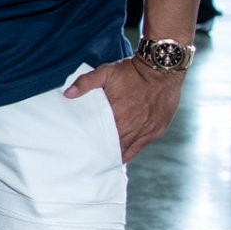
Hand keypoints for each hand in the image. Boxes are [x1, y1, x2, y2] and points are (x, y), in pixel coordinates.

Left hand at [65, 57, 184, 163]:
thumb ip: (85, 83)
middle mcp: (132, 125)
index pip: (101, 137)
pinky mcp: (157, 130)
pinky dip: (131, 152)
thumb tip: (67, 94)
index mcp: (117, 113)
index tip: (85, 149)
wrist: (162, 70)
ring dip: (117, 153)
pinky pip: (141, 147)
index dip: (93, 145)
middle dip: (103, 151)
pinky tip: (122, 155)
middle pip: (114, 146)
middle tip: (91, 157)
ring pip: (127, 149)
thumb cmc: (133, 71)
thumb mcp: (106, 72)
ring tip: (103, 159)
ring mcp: (146, 130)